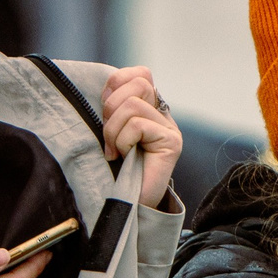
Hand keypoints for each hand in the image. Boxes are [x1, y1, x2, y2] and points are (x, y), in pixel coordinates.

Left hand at [102, 66, 182, 206]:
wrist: (128, 204)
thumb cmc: (115, 169)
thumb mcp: (109, 130)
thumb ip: (112, 108)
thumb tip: (105, 89)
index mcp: (149, 107)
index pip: (140, 73)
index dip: (116, 84)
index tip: (105, 111)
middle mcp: (163, 115)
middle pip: (140, 82)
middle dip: (112, 107)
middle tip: (109, 135)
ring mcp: (170, 128)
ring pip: (133, 105)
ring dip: (113, 130)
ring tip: (115, 150)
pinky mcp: (172, 142)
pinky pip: (137, 125)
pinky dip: (122, 141)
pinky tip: (124, 156)